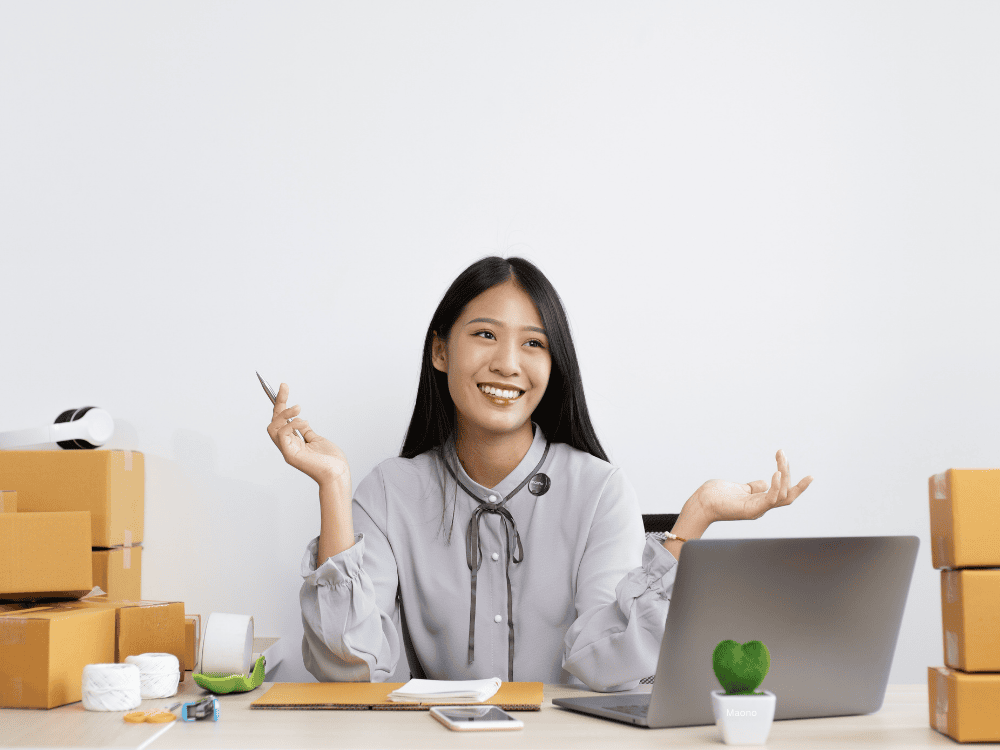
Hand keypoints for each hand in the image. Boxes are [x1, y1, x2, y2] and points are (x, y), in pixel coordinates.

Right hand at [266, 382, 350, 486]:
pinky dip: (290, 425)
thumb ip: (306, 432)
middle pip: (274, 421)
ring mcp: (287, 450)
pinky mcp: (290, 455)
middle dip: (278, 402)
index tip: (283, 387)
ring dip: (284, 414)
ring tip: (298, 408)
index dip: (281, 404)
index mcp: (293, 442)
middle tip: (285, 387)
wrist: (338, 474)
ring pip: (273, 427)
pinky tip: (303, 422)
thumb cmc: (331, 461)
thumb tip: (301, 422)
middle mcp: (287, 445)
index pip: (282, 420)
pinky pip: (281, 436)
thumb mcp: (317, 440)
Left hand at [695, 449, 812, 523]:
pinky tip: (777, 472)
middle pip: (787, 493)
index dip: (793, 482)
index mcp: (759, 502)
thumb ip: (752, 487)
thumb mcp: (738, 488)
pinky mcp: (751, 510)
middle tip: (782, 454)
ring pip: (783, 495)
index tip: (801, 469)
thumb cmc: (714, 496)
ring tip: (781, 458)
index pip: (783, 493)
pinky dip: (777, 487)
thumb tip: (764, 483)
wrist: (700, 504)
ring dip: (785, 474)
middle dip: (788, 472)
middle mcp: (761, 507)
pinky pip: (771, 499)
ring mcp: (758, 510)